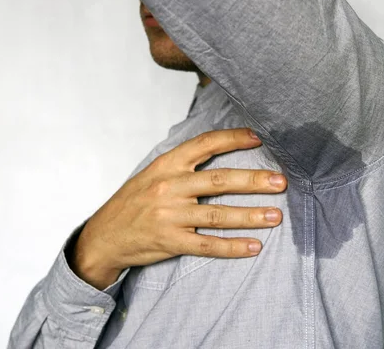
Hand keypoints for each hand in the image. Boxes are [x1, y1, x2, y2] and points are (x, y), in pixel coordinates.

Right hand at [70, 128, 286, 289]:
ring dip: (250, 216)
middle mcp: (169, 187)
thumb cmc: (132, 203)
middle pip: (219, 180)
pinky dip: (232, 246)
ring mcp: (170, 216)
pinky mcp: (170, 242)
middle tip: (280, 182)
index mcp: (166, 165)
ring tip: (275, 216)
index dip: (233, 139)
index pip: (204, 145)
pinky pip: (207, 245)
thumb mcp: (151, 174)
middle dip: (254, 181)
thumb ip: (181, 165)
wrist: (103, 237)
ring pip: (218, 215)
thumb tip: (217, 151)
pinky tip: (253, 246)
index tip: (258, 137)